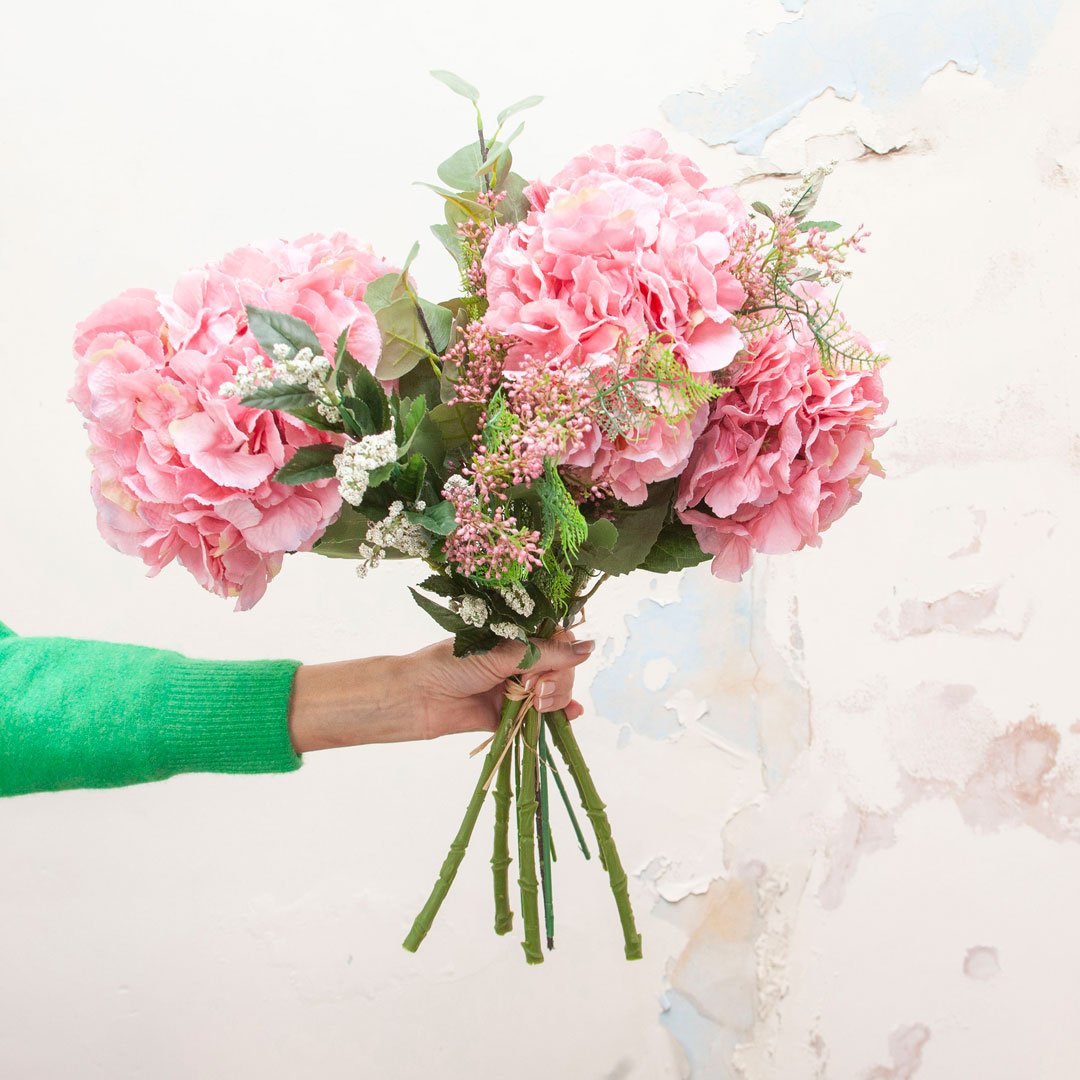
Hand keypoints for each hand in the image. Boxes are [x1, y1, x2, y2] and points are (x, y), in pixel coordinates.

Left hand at [411, 632, 592, 739]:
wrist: (417, 698)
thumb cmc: (452, 664)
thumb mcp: (502, 653)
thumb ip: (547, 653)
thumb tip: (589, 647)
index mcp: (515, 638)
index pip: (557, 640)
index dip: (564, 651)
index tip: (555, 663)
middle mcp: (518, 661)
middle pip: (561, 668)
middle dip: (558, 680)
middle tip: (537, 689)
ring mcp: (515, 689)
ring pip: (553, 693)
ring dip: (555, 698)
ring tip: (537, 704)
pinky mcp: (509, 715)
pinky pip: (540, 717)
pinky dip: (558, 716)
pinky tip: (570, 715)